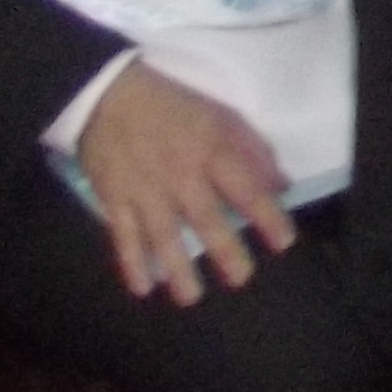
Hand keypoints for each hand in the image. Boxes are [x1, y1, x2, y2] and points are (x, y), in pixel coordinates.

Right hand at [72, 61, 291, 303]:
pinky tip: (144, 287)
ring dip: (178, 269)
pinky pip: (123, 236)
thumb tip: (282, 186)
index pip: (245, 187)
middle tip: (242, 278)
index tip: (283, 241)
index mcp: (211, 149)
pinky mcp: (113, 198)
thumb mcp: (222, 115)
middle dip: (225, 250)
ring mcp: (144, 189)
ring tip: (192, 297)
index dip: (267, 215)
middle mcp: (180, 174)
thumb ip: (253, 150)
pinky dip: (132, 262)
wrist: (107, 94)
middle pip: (206, 217)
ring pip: (163, 235)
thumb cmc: (173, 105)